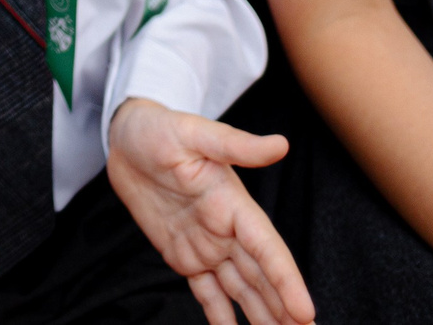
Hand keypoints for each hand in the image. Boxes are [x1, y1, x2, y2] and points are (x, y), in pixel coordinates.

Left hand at [106, 98, 311, 324]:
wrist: (126, 137)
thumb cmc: (159, 128)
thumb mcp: (193, 132)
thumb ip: (235, 144)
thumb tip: (280, 144)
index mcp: (233, 203)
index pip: (267, 248)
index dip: (287, 280)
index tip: (305, 312)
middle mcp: (226, 230)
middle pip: (261, 276)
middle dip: (284, 308)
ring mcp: (207, 245)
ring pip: (241, 289)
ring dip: (263, 316)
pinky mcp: (185, 254)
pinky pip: (207, 291)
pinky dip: (221, 314)